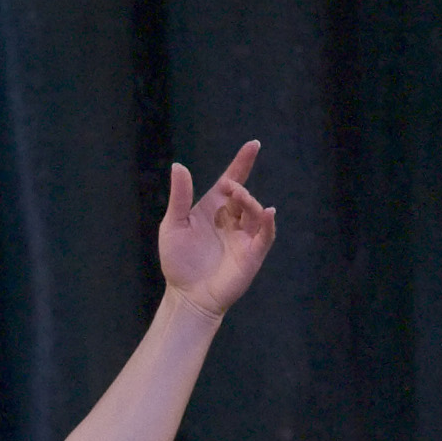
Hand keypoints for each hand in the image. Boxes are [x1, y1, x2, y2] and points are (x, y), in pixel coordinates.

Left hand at [159, 142, 276, 317]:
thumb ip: (179, 197)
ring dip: (250, 202)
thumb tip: (178, 165)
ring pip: (256, 213)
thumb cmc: (178, 261)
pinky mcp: (252, 254)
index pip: (232, 180)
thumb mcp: (173, 225)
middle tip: (230, 187)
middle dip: (239, 188)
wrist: (186, 295)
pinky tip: (268, 214)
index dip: (242, 163)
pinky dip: (268, 224)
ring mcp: (244, 236)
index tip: (253, 145)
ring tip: (238, 197)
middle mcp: (232, 219)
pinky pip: (265, 235)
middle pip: (243, 196)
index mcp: (214, 209)